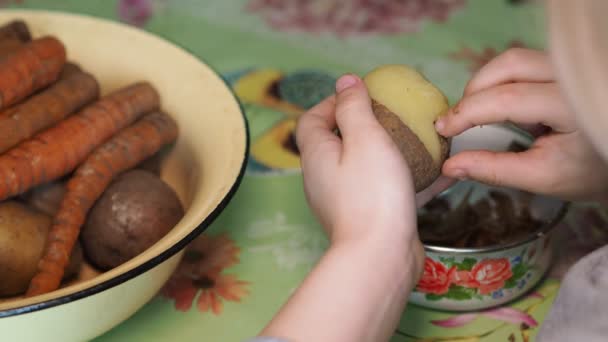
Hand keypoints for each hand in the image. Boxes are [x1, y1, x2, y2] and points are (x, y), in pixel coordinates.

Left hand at [296, 74, 449, 250]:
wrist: (380, 257)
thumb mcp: (364, 138)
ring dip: (390, 151)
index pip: (311, 120)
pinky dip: (409, 179)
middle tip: (394, 115)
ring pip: (366, 167)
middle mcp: (325, 178)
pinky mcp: (370, 218)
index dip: (332, 102)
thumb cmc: (371, 193)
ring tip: (420, 139)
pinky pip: (388, 190)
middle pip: (338, 142)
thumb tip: (345, 82)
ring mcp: (346, 200)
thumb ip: (353, 107)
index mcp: (316, 155)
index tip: (362, 95)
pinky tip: (442, 171)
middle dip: (365, 125)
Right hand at [435, 48, 607, 201]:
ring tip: (475, 114)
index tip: (442, 129)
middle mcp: (571, 77)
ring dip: (485, 84)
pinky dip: (499, 81)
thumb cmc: (586, 171)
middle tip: (458, 121)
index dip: (468, 112)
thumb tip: (449, 167)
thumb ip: (494, 170)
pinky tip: (495, 105)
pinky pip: (522, 64)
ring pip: (514, 59)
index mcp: (571, 106)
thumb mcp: (541, 177)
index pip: (508, 98)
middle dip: (475, 91)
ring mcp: (567, 68)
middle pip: (510, 65)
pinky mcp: (561, 67)